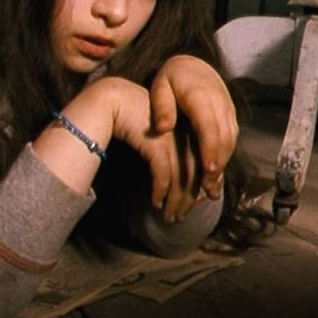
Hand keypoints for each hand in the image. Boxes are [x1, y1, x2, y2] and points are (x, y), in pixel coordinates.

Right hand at [103, 78, 196, 222]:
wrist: (113, 100)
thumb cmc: (137, 120)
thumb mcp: (160, 136)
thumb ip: (174, 153)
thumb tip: (187, 181)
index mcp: (192, 131)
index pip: (204, 163)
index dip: (203, 186)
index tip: (201, 203)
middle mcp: (185, 135)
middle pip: (194, 174)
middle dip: (188, 199)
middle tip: (181, 217)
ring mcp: (172, 140)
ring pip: (180, 177)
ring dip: (174, 201)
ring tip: (170, 217)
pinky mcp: (155, 143)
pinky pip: (162, 174)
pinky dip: (160, 192)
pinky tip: (156, 202)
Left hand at [149, 55, 237, 199]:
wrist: (195, 66)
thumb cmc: (173, 78)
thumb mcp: (160, 85)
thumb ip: (161, 106)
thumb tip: (162, 128)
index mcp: (201, 96)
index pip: (210, 126)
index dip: (211, 149)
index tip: (209, 169)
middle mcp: (220, 104)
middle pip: (224, 138)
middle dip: (218, 164)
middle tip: (208, 189)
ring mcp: (228, 111)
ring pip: (230, 141)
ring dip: (223, 165)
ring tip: (211, 190)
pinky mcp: (230, 118)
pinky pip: (231, 140)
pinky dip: (224, 158)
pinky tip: (215, 177)